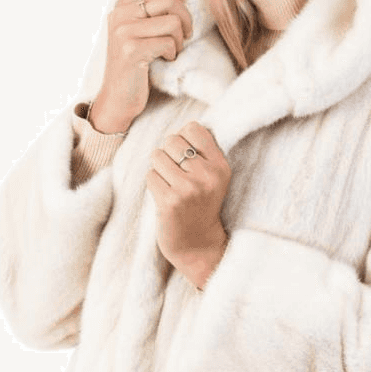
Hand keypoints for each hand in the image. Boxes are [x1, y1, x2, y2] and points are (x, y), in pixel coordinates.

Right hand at [89, 0, 192, 133]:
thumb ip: (150, 9)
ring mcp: (124, 31)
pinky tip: (165, 59)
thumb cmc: (136, 63)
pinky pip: (169, 42)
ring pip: (173, 21)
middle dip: (186, 18)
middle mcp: (120, 13)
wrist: (117, 98)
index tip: (181, 0)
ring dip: (180, 38)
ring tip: (172, 49)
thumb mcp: (137, 29)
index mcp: (122, 4)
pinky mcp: (132, 50)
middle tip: (185, 34)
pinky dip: (173, 52)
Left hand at [147, 121, 230, 288]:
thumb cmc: (201, 205)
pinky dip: (153, 184)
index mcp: (220, 165)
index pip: (194, 128)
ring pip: (157, 156)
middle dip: (167, 154)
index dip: (183, 138)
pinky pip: (150, 176)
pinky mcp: (169, 201)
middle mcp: (207, 175)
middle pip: (172, 140)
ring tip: (170, 184)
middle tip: (175, 173)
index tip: (186, 156)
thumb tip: (183, 127)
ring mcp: (188, 188)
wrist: (198, 244)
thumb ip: (203, 152)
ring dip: (158, 169)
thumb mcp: (213, 177)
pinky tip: (164, 196)